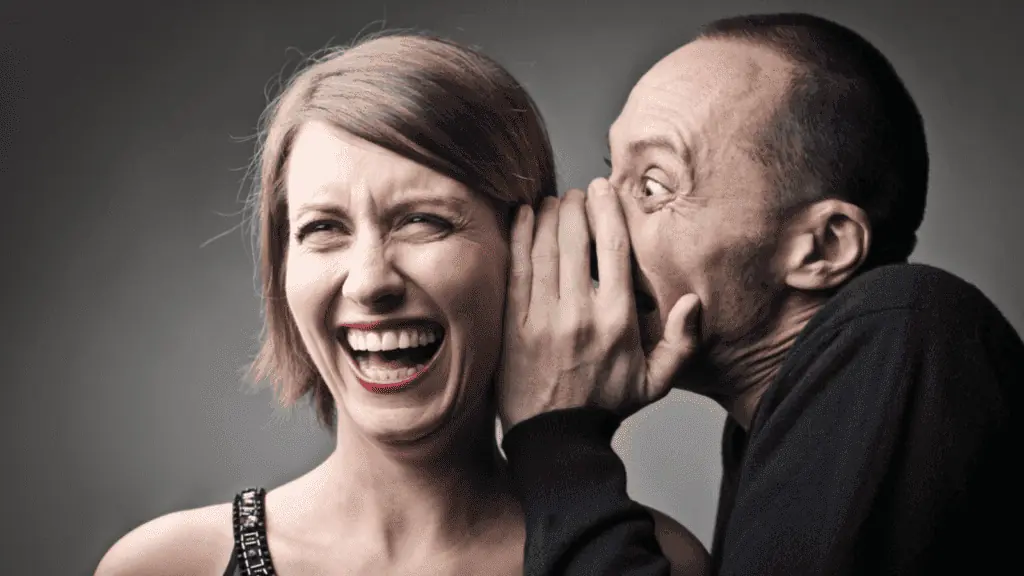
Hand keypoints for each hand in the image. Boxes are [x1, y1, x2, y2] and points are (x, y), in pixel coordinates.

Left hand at [497, 178, 701, 430]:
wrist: (555, 439)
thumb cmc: (606, 405)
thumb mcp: (655, 383)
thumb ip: (681, 342)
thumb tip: (695, 301)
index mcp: (617, 320)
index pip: (613, 248)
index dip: (607, 210)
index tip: (602, 189)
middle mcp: (579, 313)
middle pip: (575, 239)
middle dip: (574, 205)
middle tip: (576, 193)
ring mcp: (542, 318)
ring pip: (544, 248)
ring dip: (547, 216)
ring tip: (552, 202)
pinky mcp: (513, 325)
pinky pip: (516, 269)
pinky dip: (519, 237)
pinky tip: (523, 216)